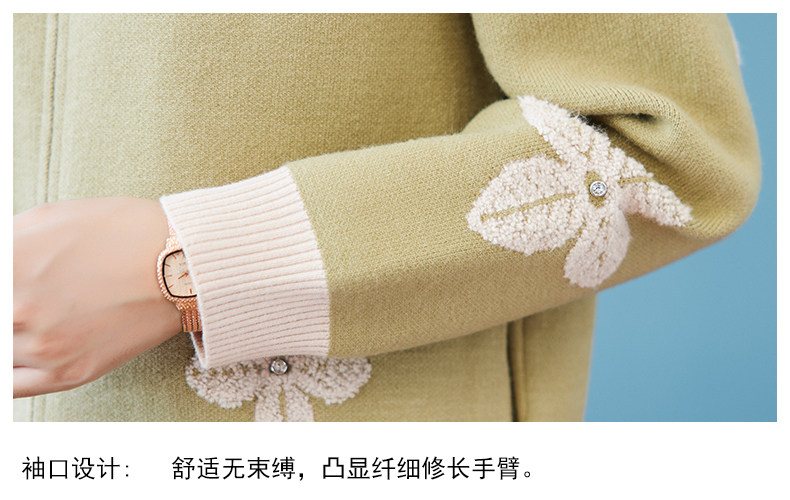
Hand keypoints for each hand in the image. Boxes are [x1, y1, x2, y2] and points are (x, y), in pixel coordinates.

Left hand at [13, 197, 182, 397]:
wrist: (183, 265)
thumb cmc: (122, 232)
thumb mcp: (46, 217)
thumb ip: (5, 243)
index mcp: (7, 266)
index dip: (4, 285)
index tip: (13, 285)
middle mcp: (16, 312)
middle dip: (11, 305)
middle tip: (32, 298)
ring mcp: (42, 348)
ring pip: (1, 351)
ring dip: (13, 334)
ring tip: (42, 315)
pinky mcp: (67, 374)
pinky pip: (11, 388)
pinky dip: (9, 370)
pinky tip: (24, 350)